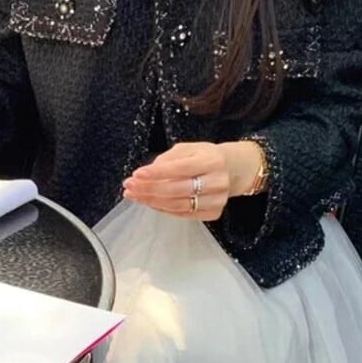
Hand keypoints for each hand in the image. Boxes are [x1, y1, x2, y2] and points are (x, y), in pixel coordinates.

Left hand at [122, 141, 263, 219]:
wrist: (233, 170)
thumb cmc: (205, 156)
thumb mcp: (188, 149)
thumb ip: (168, 159)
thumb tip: (147, 173)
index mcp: (212, 160)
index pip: (179, 168)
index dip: (156, 173)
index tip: (135, 174)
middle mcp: (217, 182)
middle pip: (177, 190)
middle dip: (148, 189)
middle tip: (128, 187)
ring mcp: (217, 200)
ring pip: (178, 205)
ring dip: (151, 202)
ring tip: (134, 196)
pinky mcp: (214, 214)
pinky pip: (183, 214)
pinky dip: (163, 209)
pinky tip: (150, 202)